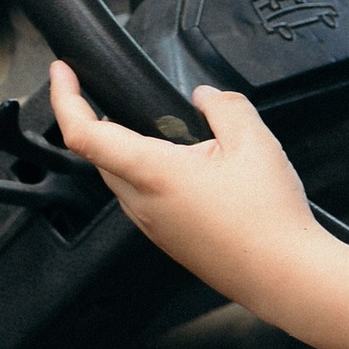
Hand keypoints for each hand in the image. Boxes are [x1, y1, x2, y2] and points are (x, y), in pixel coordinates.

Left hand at [47, 60, 322, 304]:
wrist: (285, 275)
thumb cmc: (269, 219)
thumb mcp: (255, 142)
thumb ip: (225, 106)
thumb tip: (206, 97)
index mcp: (153, 172)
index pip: (84, 133)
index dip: (65, 97)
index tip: (64, 73)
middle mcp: (142, 203)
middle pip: (101, 154)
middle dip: (102, 120)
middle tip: (118, 96)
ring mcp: (153, 226)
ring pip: (124, 178)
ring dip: (131, 150)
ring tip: (170, 135)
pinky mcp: (169, 241)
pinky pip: (146, 200)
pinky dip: (154, 176)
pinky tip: (192, 171)